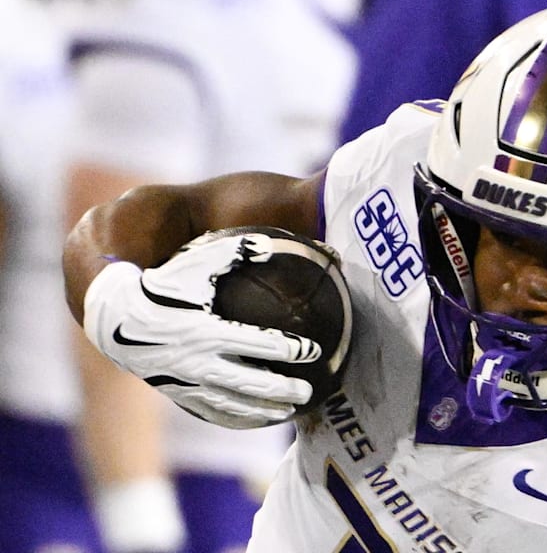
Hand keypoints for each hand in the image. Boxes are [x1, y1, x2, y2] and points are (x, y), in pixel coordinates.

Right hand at [82, 231, 319, 427]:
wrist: (114, 316)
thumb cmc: (160, 284)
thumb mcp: (194, 264)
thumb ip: (233, 252)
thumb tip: (269, 244)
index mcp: (209, 331)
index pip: (261, 344)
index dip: (292, 349)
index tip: (314, 351)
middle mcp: (200, 361)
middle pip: (253, 382)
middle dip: (285, 388)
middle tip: (309, 391)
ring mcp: (188, 381)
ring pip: (235, 403)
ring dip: (265, 408)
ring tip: (290, 411)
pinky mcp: (178, 392)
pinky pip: (211, 410)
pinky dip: (236, 417)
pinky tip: (254, 419)